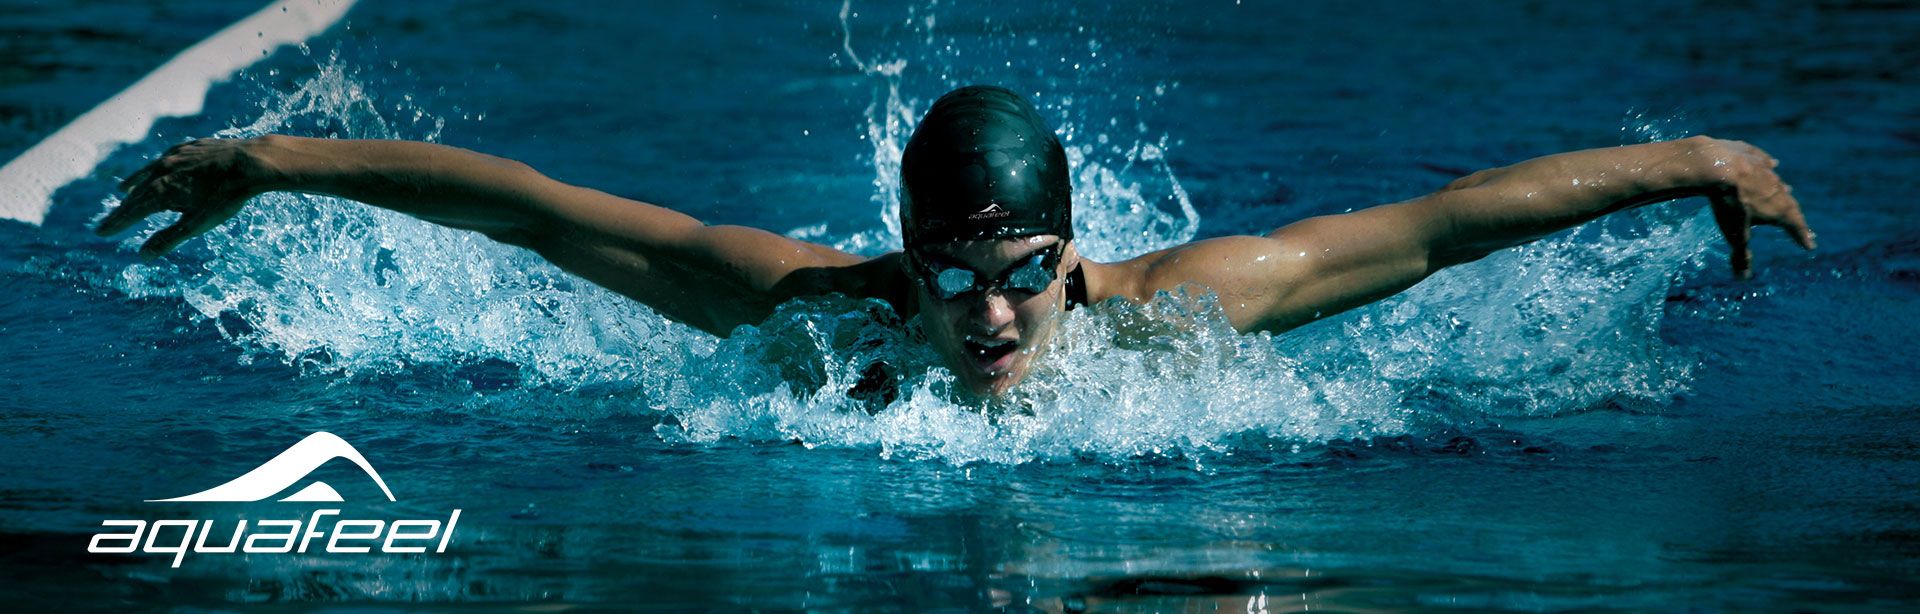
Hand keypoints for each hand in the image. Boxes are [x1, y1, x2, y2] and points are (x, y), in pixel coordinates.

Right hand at [96, 138, 270, 257]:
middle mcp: (161, 171)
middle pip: (136, 195)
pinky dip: (156, 167)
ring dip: (135, 184)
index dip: (116, 224)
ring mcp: (174, 156)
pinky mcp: (189, 147)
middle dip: (122, 210)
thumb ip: (168, 239)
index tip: (101, 232)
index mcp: (160, 191)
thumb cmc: (226, 196)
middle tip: (107, 222)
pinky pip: (166, 158)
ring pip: (148, 173)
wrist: (251, 162)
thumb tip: (142, 256)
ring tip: (122, 192)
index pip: (132, 212)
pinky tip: (157, 167)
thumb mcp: (197, 224)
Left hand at [1693, 137, 1814, 279]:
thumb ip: (1740, 256)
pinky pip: (1763, 161)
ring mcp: (1765, 169)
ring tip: (1788, 193)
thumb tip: (1743, 279)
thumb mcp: (1735, 234)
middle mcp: (1778, 188)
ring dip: (1782, 191)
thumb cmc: (1729, 204)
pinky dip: (1768, 165)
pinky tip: (1771, 163)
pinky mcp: (1750, 154)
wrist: (1717, 166)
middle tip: (1800, 223)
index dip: (1802, 236)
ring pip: (1778, 182)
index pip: (1795, 226)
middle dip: (1794, 215)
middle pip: (1790, 204)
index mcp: (1779, 209)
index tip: (1810, 244)